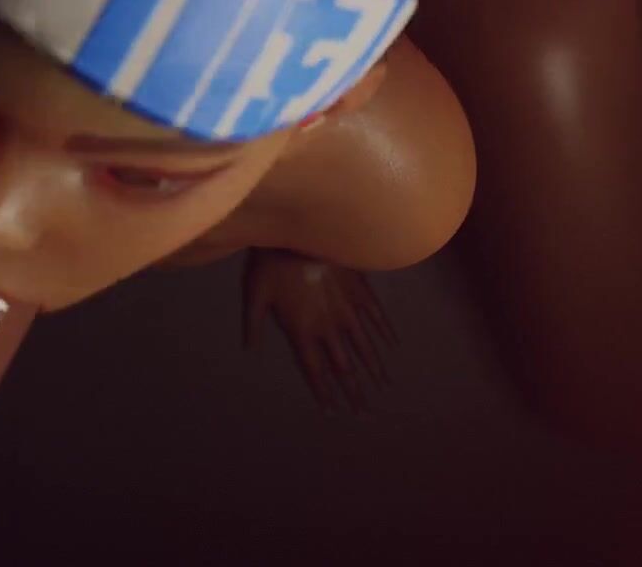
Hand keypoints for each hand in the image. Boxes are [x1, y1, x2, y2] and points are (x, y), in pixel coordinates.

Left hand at [243, 249, 397, 412]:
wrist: (297, 230)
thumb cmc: (270, 262)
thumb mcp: (253, 294)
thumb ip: (253, 325)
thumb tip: (249, 349)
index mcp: (301, 331)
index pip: (314, 371)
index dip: (323, 393)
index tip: (332, 412)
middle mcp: (328, 327)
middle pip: (343, 368)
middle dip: (354, 392)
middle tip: (364, 412)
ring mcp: (347, 310)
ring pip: (364, 347)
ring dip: (374, 370)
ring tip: (383, 388)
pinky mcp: (360, 291)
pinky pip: (376, 318)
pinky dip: (384, 335)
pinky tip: (392, 347)